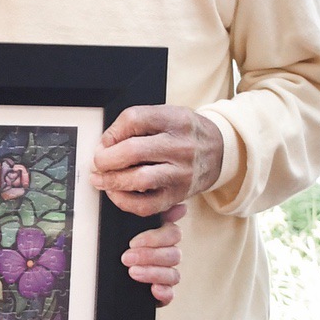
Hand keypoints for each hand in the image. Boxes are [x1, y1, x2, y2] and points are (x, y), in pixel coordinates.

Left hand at [92, 105, 223, 215]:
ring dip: (111, 180)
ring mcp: (180, 173)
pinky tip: (116, 193)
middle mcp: (180, 146)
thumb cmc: (186, 133)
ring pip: (138, 179)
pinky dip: (124, 201)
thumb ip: (139, 123)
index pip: (134, 119)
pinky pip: (146, 205)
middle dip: (105, 158)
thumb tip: (105, 144)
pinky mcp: (178, 195)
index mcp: (175, 120)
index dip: (112, 132)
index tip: (105, 141)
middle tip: (98, 161)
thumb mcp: (169, 115)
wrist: (222, 152)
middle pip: (132, 150)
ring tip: (100, 178)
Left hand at [123, 204, 184, 305]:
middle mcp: (167, 256)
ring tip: (132, 272)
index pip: (173, 233)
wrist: (101, 279)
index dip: (155, 238)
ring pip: (173, 275)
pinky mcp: (162, 294)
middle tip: (127, 257)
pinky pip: (170, 295)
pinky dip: (164, 292)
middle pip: (174, 254)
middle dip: (149, 256)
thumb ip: (144, 217)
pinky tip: (153, 289)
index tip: (133, 242)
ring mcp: (166, 276)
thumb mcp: (125, 230)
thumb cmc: (116, 248)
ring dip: (153, 273)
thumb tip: (177, 207)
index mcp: (162, 237)